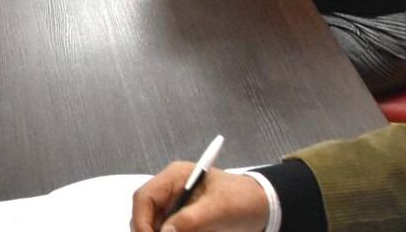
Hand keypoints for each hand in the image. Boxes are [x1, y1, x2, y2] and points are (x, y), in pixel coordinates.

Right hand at [129, 163, 269, 231]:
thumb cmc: (242, 201)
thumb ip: (190, 220)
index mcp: (174, 178)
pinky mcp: (183, 222)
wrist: (264, 208)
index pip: (144, 197)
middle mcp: (170, 191)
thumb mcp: (219, 209)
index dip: (142, 221)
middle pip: (144, 214)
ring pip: (155, 227)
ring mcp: (175, 207)